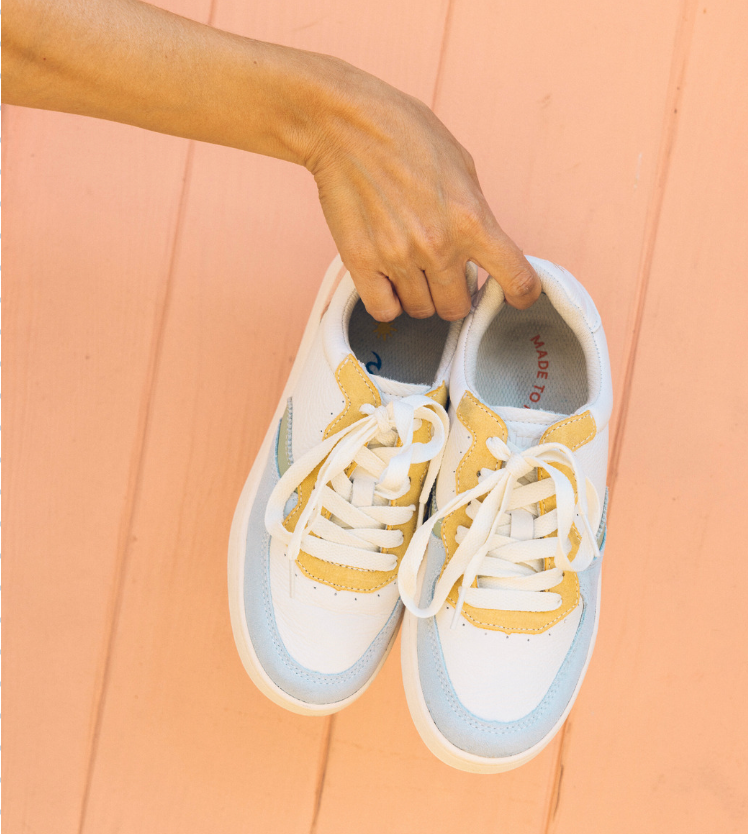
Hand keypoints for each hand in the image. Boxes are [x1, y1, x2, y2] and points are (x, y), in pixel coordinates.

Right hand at [305, 60, 540, 320]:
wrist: (343, 123)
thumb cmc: (403, 132)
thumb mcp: (461, 164)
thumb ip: (475, 212)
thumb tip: (481, 248)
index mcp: (472, 219)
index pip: (515, 278)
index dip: (520, 292)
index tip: (516, 294)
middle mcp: (438, 246)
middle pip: (457, 307)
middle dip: (454, 294)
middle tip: (443, 273)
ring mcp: (398, 258)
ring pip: (421, 310)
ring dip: (419, 295)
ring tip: (410, 266)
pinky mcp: (361, 262)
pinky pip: (384, 310)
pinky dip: (389, 301)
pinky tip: (388, 281)